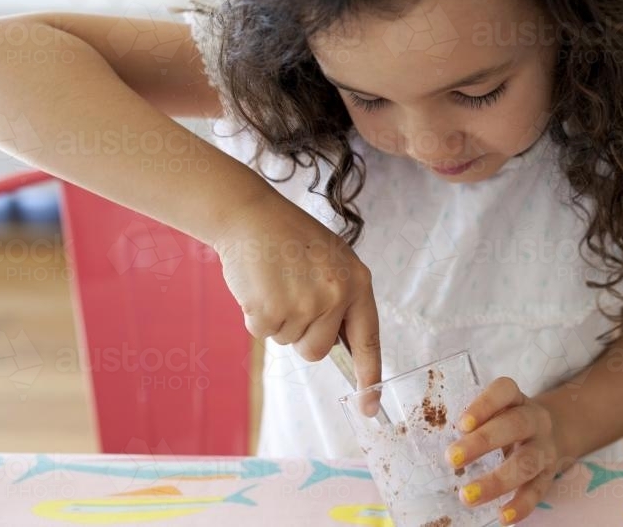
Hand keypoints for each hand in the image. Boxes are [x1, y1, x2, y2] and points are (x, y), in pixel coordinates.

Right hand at [211, 187, 380, 388]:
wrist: (252, 216)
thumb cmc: (292, 239)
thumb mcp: (333, 261)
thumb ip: (343, 299)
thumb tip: (341, 346)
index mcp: (357, 283)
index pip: (368, 340)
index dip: (369, 377)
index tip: (369, 406)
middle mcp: (336, 297)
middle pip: (318, 350)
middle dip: (303, 336)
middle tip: (293, 297)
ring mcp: (304, 305)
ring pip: (290, 342)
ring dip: (279, 321)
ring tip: (277, 282)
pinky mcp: (271, 311)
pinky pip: (264, 334)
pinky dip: (257, 316)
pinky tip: (260, 286)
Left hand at [444, 377, 560, 524]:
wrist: (555, 432)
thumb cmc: (510, 423)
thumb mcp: (498, 413)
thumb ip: (475, 424)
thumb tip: (441, 448)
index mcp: (517, 400)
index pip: (504, 391)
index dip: (484, 405)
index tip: (462, 424)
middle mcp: (535, 420)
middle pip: (515, 425)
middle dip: (483, 442)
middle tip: (452, 459)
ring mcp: (544, 448)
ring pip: (526, 462)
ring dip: (496, 481)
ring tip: (467, 496)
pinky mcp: (549, 475)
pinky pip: (537, 491)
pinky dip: (521, 505)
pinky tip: (504, 517)